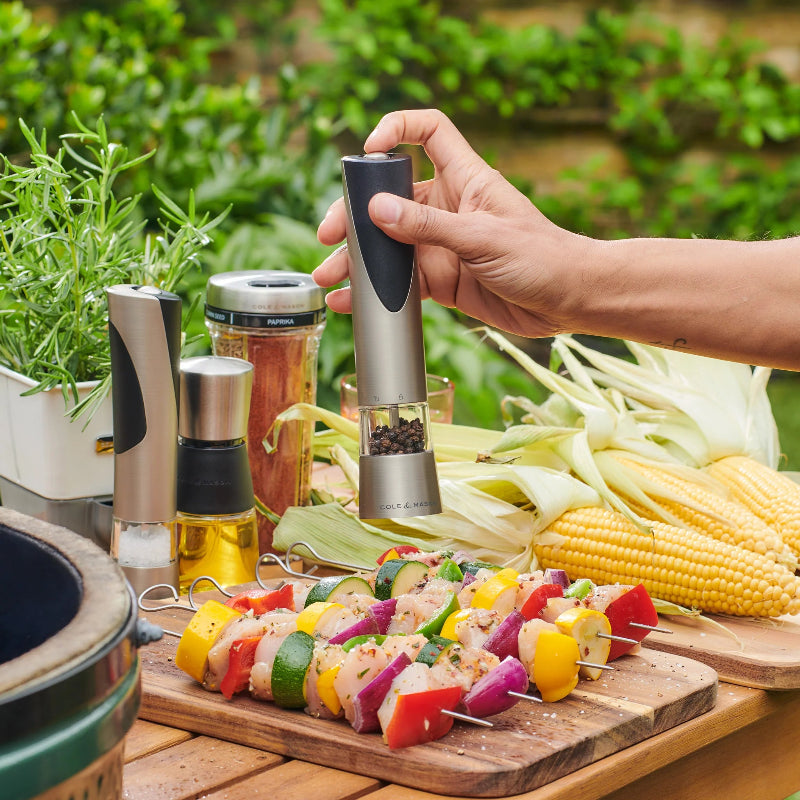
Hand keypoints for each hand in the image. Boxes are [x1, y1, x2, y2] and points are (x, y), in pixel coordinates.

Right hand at [314, 109, 593, 337]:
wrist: (568, 302)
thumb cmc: (542, 257)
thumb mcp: (483, 238)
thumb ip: (429, 226)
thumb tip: (376, 211)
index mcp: (465, 179)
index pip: (429, 132)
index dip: (398, 129)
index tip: (369, 150)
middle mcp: (448, 208)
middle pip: (390, 196)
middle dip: (355, 213)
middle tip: (330, 235)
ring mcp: (442, 245)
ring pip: (388, 245)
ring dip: (358, 259)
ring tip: (328, 276)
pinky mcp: (442, 280)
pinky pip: (400, 282)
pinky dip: (376, 291)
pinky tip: (352, 301)